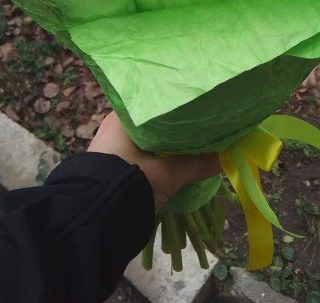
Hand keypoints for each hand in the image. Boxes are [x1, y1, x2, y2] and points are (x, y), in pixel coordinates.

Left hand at [88, 111, 221, 209]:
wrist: (93, 220)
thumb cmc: (128, 184)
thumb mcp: (166, 175)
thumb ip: (197, 164)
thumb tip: (226, 157)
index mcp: (122, 117)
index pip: (153, 101)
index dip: (176, 104)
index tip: (198, 105)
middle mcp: (115, 127)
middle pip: (152, 121)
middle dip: (175, 126)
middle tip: (202, 123)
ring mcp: (112, 147)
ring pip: (148, 139)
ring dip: (167, 144)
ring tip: (194, 141)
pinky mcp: (113, 166)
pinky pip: (141, 153)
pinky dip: (158, 156)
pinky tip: (176, 160)